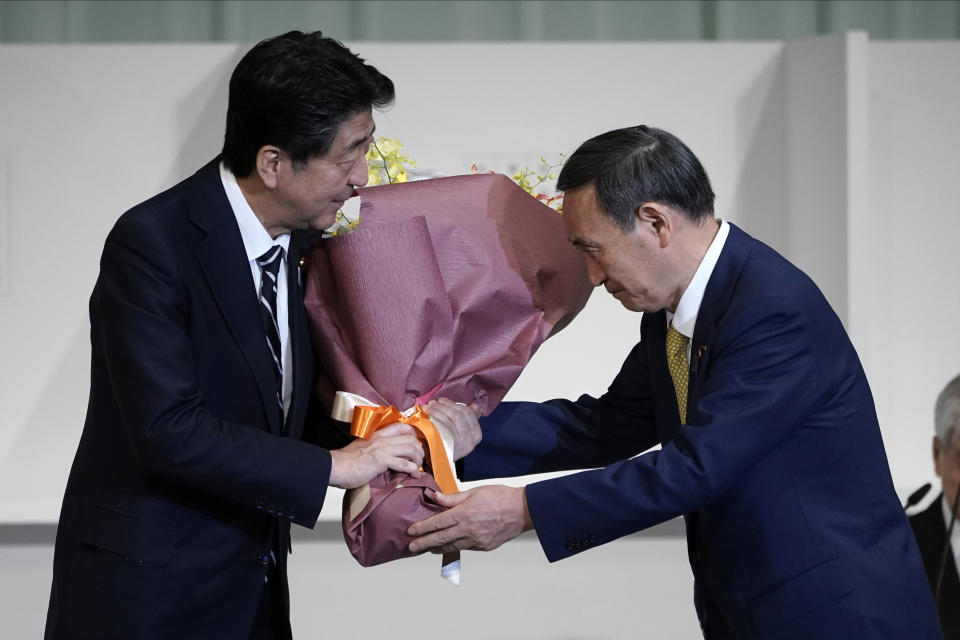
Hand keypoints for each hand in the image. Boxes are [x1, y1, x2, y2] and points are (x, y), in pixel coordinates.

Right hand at [328, 423, 423, 488]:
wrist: (335, 467)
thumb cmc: (346, 461)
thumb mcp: (363, 448)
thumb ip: (376, 448)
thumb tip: (388, 457)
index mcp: (377, 434)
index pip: (401, 427)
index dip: (413, 435)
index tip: (416, 445)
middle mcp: (382, 438)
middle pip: (410, 437)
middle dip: (419, 449)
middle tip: (419, 460)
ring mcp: (382, 448)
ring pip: (411, 448)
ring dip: (418, 459)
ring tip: (417, 468)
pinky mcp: (381, 460)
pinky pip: (404, 463)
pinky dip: (412, 470)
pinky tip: (413, 475)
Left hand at [406, 485, 532, 553]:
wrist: (523, 510)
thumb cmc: (500, 497)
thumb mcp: (474, 492)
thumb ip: (452, 498)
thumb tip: (434, 496)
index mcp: (464, 513)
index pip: (437, 522)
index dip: (422, 528)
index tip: (411, 531)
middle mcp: (469, 529)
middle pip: (441, 539)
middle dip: (424, 543)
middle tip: (411, 547)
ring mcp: (477, 540)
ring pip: (452, 546)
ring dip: (438, 548)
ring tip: (428, 548)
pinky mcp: (485, 546)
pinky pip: (466, 548)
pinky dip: (455, 546)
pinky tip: (450, 545)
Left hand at [424, 398, 481, 460]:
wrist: (437, 464)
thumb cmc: (447, 444)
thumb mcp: (461, 432)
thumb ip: (468, 419)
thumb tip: (474, 405)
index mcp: (476, 435)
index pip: (468, 413)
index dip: (454, 404)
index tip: (442, 400)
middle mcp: (471, 441)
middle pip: (460, 415)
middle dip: (445, 405)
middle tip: (432, 402)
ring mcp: (461, 445)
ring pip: (452, 419)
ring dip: (438, 409)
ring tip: (428, 406)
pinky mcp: (450, 447)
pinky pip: (444, 427)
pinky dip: (435, 417)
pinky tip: (426, 414)